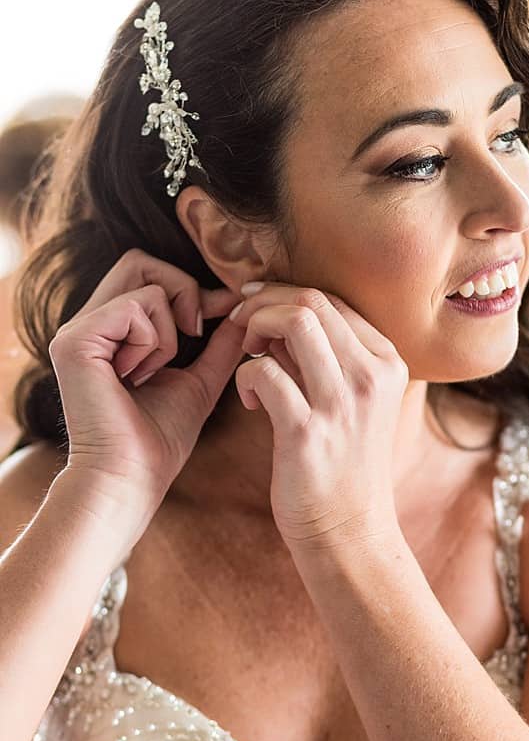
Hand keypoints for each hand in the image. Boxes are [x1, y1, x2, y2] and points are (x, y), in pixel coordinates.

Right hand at [46, 249, 245, 548]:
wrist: (132, 478)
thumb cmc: (160, 441)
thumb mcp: (199, 382)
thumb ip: (217, 345)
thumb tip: (241, 310)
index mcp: (112, 330)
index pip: (150, 275)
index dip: (192, 289)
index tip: (225, 311)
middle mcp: (89, 322)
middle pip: (141, 262)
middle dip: (184, 292)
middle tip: (197, 332)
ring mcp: (78, 328)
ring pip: (145, 284)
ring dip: (171, 330)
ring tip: (156, 372)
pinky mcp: (76, 339)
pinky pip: (135, 308)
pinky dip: (155, 342)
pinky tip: (140, 377)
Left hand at [228, 283, 407, 549]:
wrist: (349, 533)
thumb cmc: (344, 466)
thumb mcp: (353, 403)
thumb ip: (325, 358)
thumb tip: (279, 317)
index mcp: (387, 364)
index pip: (332, 299)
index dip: (285, 292)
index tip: (257, 306)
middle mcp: (372, 378)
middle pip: (312, 301)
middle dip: (264, 302)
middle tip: (240, 324)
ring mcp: (343, 405)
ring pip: (294, 322)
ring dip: (255, 326)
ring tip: (246, 352)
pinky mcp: (308, 432)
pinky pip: (263, 372)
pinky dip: (245, 376)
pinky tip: (248, 400)